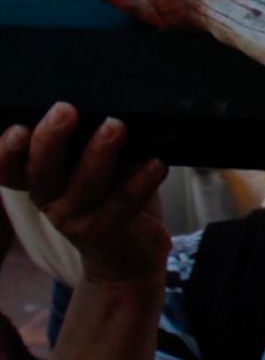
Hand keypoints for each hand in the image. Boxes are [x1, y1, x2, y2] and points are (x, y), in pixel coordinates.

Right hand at [0, 104, 167, 286]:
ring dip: (99, 153)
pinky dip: (141, 183)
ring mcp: (74, 220)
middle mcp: (48, 200)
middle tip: (65, 110)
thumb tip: (102, 107)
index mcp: (38, 180)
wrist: (127, 253)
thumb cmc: (107, 195)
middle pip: (42, 171)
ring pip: (84, 185)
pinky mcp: (105, 232)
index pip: (9, 167)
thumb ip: (84, 143)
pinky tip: (156, 164)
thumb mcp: (88, 167)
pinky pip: (123, 204)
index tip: (17, 129)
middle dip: (52, 138)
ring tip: (115, 126)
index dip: (6, 151)